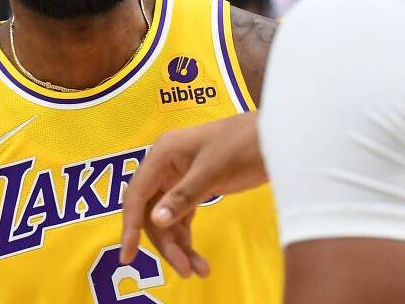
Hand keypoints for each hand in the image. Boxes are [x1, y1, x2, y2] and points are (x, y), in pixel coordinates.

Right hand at [120, 111, 267, 276]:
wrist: (276, 135)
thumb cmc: (244, 144)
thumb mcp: (214, 170)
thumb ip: (185, 195)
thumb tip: (157, 221)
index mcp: (163, 153)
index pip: (137, 195)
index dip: (130, 226)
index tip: (128, 256)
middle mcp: (165, 165)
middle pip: (152, 212)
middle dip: (166, 242)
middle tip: (185, 270)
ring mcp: (180, 176)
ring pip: (168, 218)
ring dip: (179, 245)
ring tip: (199, 270)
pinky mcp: (195, 186)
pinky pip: (182, 216)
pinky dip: (187, 237)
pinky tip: (197, 258)